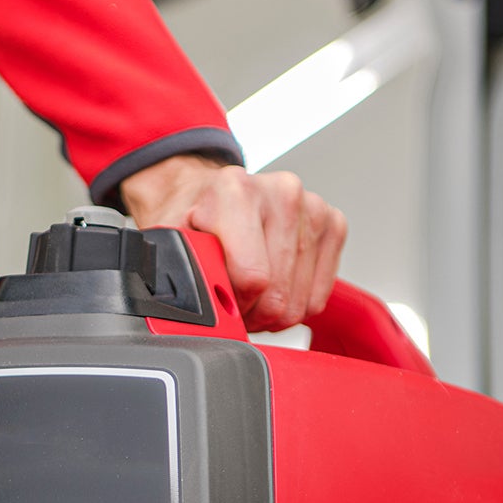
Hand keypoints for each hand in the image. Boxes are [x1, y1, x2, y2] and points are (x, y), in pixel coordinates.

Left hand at [119, 154, 346, 332]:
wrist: (207, 194)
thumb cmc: (191, 220)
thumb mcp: (169, 246)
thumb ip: (179, 273)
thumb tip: (198, 308)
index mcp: (236, 190)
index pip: (253, 279)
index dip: (232, 303)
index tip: (218, 294)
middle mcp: (281, 191)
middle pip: (277, 296)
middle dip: (251, 311)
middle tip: (232, 298)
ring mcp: (312, 206)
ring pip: (300, 302)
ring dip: (271, 310)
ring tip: (250, 291)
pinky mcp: (333, 224)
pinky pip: (318, 297)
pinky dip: (294, 302)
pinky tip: (273, 285)